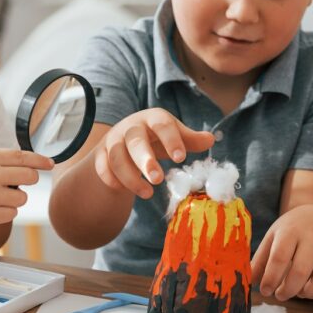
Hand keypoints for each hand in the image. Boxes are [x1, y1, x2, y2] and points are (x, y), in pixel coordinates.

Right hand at [0, 148, 52, 229]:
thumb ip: (4, 161)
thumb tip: (34, 165)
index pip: (24, 157)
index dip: (41, 161)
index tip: (50, 164)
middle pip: (30, 177)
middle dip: (28, 181)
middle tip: (16, 184)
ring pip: (22, 198)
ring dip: (15, 199)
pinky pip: (12, 214)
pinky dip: (6, 212)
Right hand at [93, 109, 215, 199]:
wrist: (123, 139)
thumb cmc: (155, 138)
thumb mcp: (173, 135)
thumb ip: (190, 139)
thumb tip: (211, 140)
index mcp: (152, 119)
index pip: (162, 125)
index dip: (171, 140)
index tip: (181, 158)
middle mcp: (131, 127)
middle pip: (135, 141)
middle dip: (145, 160)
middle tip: (158, 179)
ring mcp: (113, 140)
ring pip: (116, 157)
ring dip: (130, 177)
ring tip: (148, 193)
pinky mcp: (101, 154)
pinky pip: (102, 167)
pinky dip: (111, 179)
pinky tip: (123, 191)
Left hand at [251, 205, 312, 299]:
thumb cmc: (292, 230)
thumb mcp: (273, 238)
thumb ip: (260, 260)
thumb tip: (249, 282)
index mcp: (291, 231)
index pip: (279, 258)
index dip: (271, 279)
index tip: (266, 291)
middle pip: (301, 271)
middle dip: (288, 290)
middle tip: (281, 295)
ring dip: (310, 293)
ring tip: (300, 292)